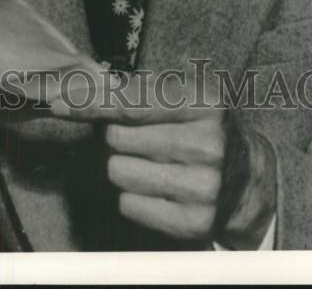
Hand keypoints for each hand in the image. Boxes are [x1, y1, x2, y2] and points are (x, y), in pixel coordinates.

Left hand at [49, 69, 275, 246]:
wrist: (250, 177)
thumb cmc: (204, 127)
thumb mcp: (186, 95)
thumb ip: (139, 90)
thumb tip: (82, 91)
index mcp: (205, 103)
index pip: (131, 103)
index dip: (91, 104)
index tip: (62, 104)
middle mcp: (207, 145)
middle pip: (117, 139)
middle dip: (115, 136)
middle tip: (136, 137)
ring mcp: (203, 187)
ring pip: (117, 172)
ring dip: (123, 165)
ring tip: (149, 162)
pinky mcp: (194, 222)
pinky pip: (128, 205)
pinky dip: (132, 195)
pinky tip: (157, 187)